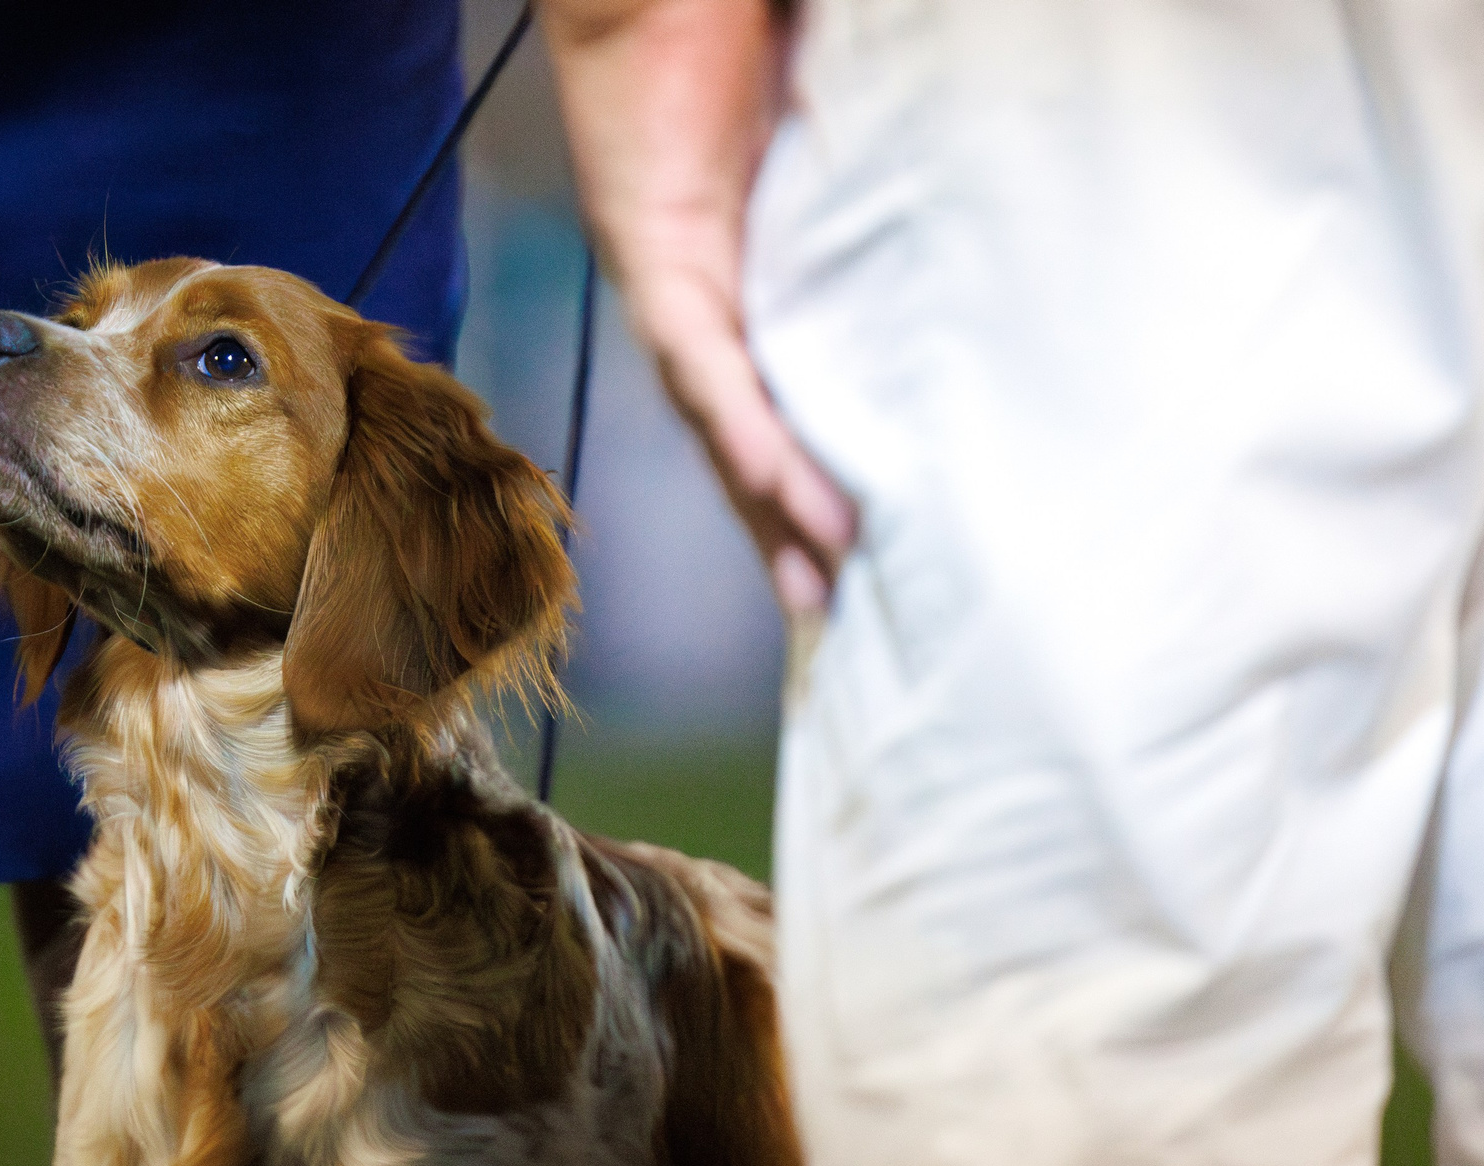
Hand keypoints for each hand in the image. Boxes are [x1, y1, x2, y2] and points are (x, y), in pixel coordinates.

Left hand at [543, 0, 855, 615]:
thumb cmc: (744, 31)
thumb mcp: (852, 136)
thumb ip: (900, 194)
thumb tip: (998, 223)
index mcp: (753, 280)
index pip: (793, 400)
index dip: (826, 480)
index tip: (880, 552)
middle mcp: (708, 302)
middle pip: (751, 442)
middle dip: (792, 533)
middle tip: (846, 619)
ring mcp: (676, 286)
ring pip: (726, 427)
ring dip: (771, 512)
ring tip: (825, 587)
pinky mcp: (653, 254)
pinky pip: (707, 362)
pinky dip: (747, 429)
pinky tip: (785, 494)